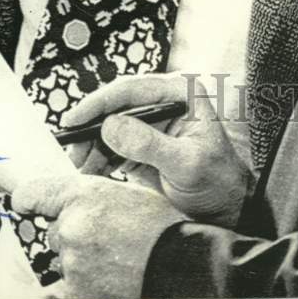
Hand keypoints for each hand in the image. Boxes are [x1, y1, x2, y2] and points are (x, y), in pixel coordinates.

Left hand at [13, 174, 184, 298]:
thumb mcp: (126, 193)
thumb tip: (66, 204)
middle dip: (74, 233)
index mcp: (84, 195)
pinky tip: (113, 275)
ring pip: (65, 259)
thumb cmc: (160, 225)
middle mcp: (72, 227)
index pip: (32, 193)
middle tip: (107, 237)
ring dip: (82, 259)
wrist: (181, 265)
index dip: (28, 198)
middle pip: (56, 229)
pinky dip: (88, 282)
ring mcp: (73, 263)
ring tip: (116, 258)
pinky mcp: (77, 293)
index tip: (25, 202)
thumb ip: (92, 197)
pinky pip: (71, 284)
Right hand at [61, 72, 250, 225]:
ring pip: (110, 128)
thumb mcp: (186, 163)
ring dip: (92, 148)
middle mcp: (165, 102)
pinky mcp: (143, 145)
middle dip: (91, 129)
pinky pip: (112, 147)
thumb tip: (111, 126)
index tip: (74, 119)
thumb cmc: (217, 181)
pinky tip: (90, 175)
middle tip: (72, 153)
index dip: (99, 102)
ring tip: (80, 169)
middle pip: (116, 107)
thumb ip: (150, 144)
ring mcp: (152, 124)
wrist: (226, 208)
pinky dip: (98, 160)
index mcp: (181, 94)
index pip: (133, 89)